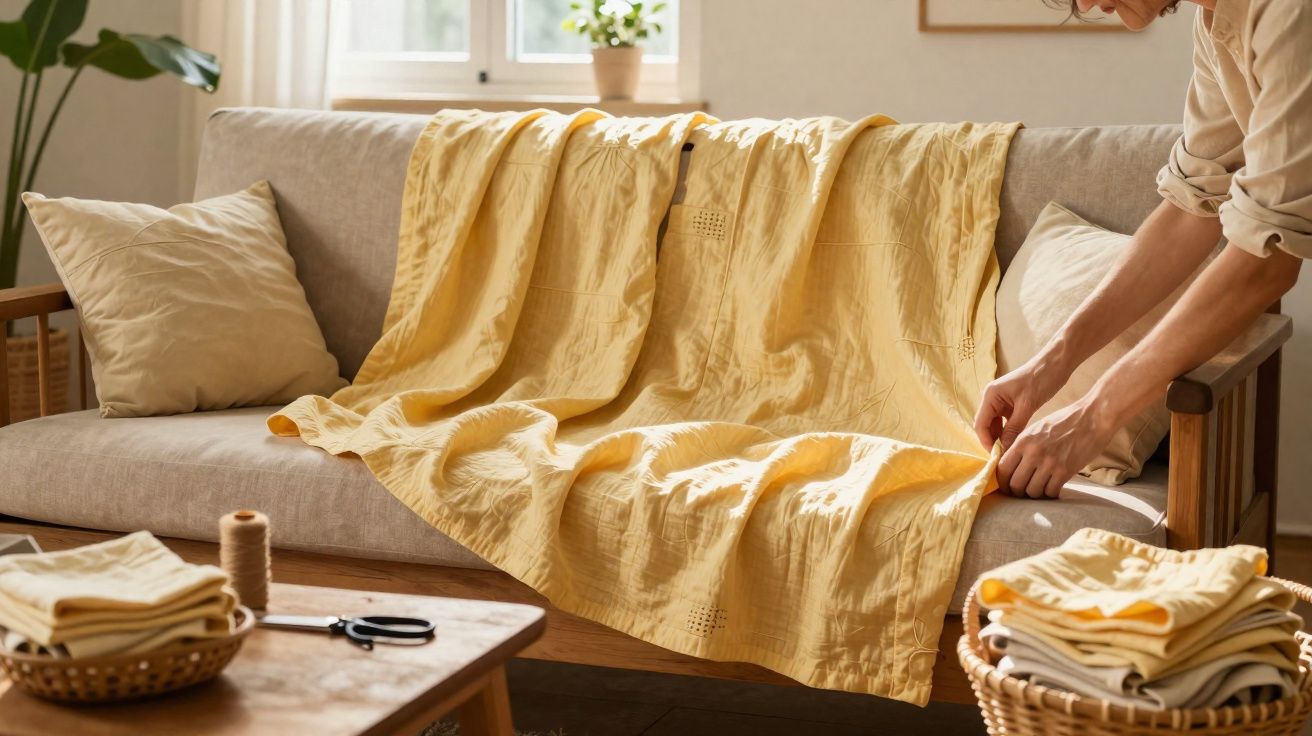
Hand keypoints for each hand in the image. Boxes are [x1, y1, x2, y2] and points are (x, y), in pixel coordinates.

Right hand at [973, 357, 1067, 452]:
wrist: (1055, 364)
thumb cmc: (1040, 380)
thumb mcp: (1027, 406)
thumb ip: (1014, 428)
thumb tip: (1005, 449)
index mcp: (990, 396)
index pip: (980, 424)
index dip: (986, 442)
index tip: (997, 457)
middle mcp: (991, 398)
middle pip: (985, 425)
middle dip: (992, 441)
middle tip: (1004, 458)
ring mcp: (1000, 401)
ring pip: (995, 425)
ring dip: (1001, 438)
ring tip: (1010, 452)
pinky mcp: (1011, 403)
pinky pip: (1005, 421)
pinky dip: (1008, 431)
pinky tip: (1016, 441)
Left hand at [996, 399, 1116, 497]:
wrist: (1093, 418)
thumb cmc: (1064, 421)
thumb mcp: (1036, 429)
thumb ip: (1021, 446)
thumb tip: (1009, 464)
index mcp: (1023, 441)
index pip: (1002, 469)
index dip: (1002, 481)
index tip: (1007, 485)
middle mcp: (1033, 453)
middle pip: (1015, 484)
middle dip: (1016, 492)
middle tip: (1022, 492)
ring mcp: (1049, 464)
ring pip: (1032, 492)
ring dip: (1034, 494)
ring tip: (1039, 489)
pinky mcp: (1065, 471)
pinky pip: (1051, 492)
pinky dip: (1050, 493)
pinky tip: (1053, 487)